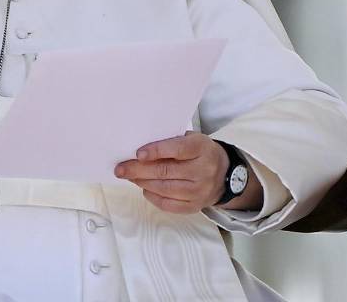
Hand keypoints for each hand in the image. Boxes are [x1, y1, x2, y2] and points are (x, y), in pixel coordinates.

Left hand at [114, 131, 255, 213]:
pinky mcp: (195, 206)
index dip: (156, 151)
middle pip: (166, 171)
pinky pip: (168, 204)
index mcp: (202, 148)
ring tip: (129, 176)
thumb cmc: (200, 153)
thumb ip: (170, 141)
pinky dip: (152, 196)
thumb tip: (140, 150)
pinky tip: (144, 188)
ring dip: (142, 182)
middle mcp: (203, 171)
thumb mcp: (191, 139)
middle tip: (121, 169)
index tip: (137, 153)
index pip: (177, 149)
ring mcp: (200, 191)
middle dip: (139, 170)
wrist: (225, 175)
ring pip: (164, 189)